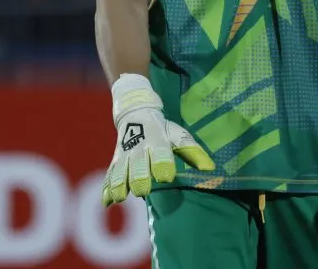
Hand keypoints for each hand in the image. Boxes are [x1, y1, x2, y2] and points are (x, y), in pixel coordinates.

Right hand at [103, 74, 214, 206]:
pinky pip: (109, 176)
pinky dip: (107, 189)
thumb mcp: (178, 135)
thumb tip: (210, 168)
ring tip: (121, 198)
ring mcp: (124, 156)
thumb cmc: (162, 130)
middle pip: (138, 164)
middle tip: (143, 190)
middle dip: (139, 177)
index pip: (161, 153)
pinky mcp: (114, 162)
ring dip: (119, 184)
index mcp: (157, 141)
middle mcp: (138, 148)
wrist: (135, 113)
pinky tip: (107, 203)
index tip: (167, 177)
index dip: (163, 164)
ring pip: (120, 171)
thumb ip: (192, 151)